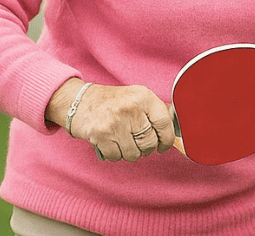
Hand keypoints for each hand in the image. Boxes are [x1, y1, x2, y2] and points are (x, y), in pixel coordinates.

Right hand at [47, 79, 176, 161]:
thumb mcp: (137, 97)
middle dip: (147, 148)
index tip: (164, 145)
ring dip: (131, 152)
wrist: (78, 102)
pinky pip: (117, 157)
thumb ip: (155, 112)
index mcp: (143, 97)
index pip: (164, 123)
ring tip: (124, 140)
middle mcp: (130, 108)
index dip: (167, 139)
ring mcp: (114, 123)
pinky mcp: (100, 136)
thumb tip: (176, 131)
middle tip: (139, 142)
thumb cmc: (112, 102)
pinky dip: (116, 154)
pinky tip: (112, 143)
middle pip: (150, 142)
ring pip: (134, 153)